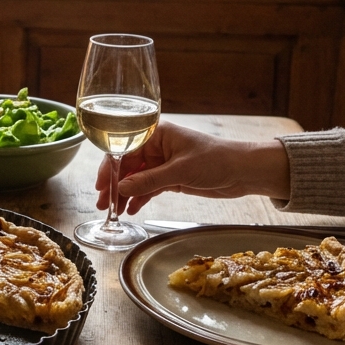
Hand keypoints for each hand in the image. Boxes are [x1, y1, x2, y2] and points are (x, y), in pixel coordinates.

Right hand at [94, 121, 290, 214]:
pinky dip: (139, 198)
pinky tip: (132, 209)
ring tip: (115, 211)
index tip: (101, 185)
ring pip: (136, 179)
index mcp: (156, 133)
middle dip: (114, 184)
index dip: (109, 167)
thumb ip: (149, 180)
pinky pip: (148, 188)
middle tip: (103, 203)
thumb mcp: (180, 170)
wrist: (243, 171)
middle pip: (126, 165)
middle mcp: (156, 146)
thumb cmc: (216, 159)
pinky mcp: (171, 178)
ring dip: (125, 194)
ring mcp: (163, 163)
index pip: (124, 149)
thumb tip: (121, 188)